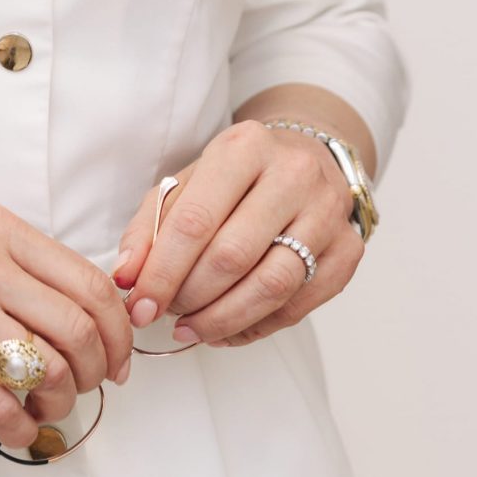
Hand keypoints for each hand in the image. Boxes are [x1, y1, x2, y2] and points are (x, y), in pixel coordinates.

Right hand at [0, 202, 133, 449]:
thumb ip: (17, 270)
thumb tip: (89, 321)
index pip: (90, 282)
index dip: (118, 332)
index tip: (117, 362)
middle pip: (79, 328)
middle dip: (95, 373)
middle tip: (85, 393)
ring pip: (47, 368)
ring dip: (59, 404)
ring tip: (43, 411)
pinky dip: (19, 428)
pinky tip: (13, 429)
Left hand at [112, 119, 363, 349]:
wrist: (307, 158)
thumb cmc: (236, 177)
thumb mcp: (187, 183)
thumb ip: (150, 227)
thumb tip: (127, 280)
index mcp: (245, 147)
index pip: (195, 220)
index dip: (162, 272)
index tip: (139, 307)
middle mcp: (293, 174)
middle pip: (232, 256)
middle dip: (190, 297)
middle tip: (167, 315)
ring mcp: (328, 214)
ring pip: (271, 287)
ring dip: (223, 319)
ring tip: (192, 328)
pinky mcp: (349, 251)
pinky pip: (298, 306)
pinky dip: (256, 327)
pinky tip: (227, 329)